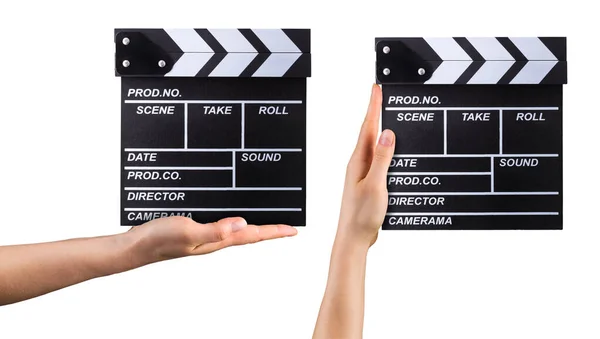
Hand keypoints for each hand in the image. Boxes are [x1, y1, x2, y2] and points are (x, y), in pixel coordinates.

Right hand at [125, 216, 297, 264]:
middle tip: (287, 227)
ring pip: (236, 229)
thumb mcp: (188, 231)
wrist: (134, 246)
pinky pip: (221, 223)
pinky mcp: (194, 228)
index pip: (252, 235)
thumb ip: (215, 230)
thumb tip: (243, 224)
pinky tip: (232, 214)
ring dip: (253, 224)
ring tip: (268, 221)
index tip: (294, 230)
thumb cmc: (158, 241)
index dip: (274, 232)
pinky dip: (233, 219)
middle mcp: (214, 238)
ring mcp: (204, 234)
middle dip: (269, 229)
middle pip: (249, 233)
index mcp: (217, 240)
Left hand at [337, 84, 394, 247]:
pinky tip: (391, 150)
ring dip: (381, 130)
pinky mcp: (368, 183)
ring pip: (374, 146)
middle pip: (370, 132)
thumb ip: (382, 159)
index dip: (373, 107)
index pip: (368, 127)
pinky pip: (378, 159)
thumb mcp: (375, 185)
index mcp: (358, 161)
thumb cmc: (361, 215)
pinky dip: (385, 149)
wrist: (353, 238)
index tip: (376, 89)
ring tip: (387, 114)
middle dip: (377, 112)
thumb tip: (387, 133)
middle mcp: (358, 164)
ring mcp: (362, 173)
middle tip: (383, 95)